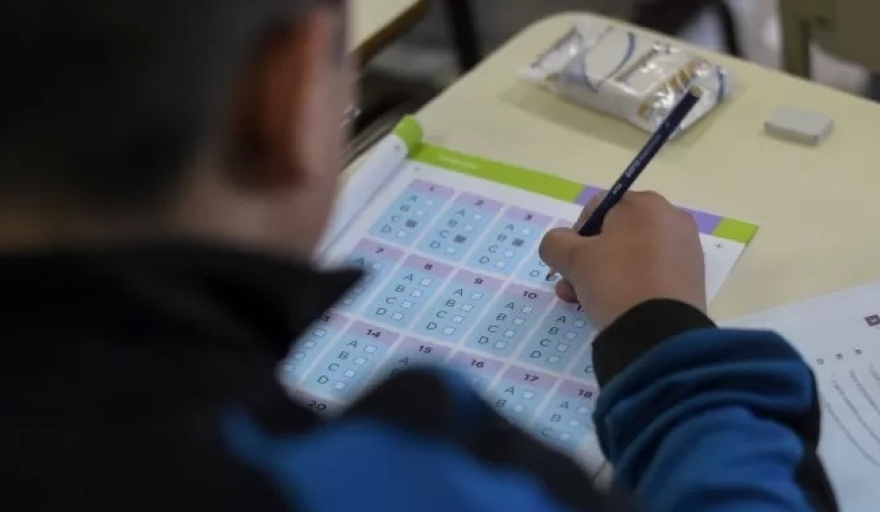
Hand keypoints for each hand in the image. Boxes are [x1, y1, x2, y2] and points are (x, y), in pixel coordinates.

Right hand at [539, 191, 706, 331]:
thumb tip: (559, 245)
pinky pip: (651, 273)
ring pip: (631, 256)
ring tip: (586, 302)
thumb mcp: (572, 259)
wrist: (660, 332)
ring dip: (604, 275)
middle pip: (615, 234)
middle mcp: (670, 219)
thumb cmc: (615, 282)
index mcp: (644, 204)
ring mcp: (685, 249)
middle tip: (572, 286)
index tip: (568, 262)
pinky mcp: (691, 278)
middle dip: (588, 260)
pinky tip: (616, 307)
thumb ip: (555, 243)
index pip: (597, 208)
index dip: (575, 234)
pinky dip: (632, 285)